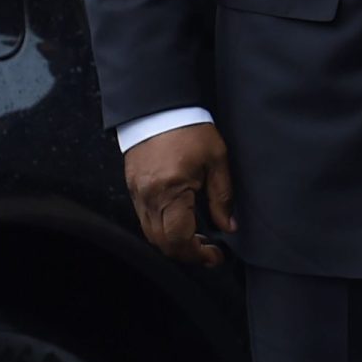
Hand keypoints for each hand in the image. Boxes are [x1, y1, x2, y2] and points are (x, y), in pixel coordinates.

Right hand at [123, 123, 235, 266]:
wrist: (159, 106)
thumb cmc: (189, 129)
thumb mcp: (216, 160)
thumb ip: (223, 197)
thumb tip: (229, 226)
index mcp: (170, 191)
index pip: (179, 239)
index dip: (198, 254)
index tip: (215, 255)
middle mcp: (149, 197)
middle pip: (162, 243)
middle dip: (186, 253)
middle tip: (208, 250)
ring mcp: (137, 193)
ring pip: (151, 234)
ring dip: (173, 242)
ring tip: (195, 236)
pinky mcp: (132, 187)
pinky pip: (144, 219)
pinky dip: (162, 227)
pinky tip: (179, 219)